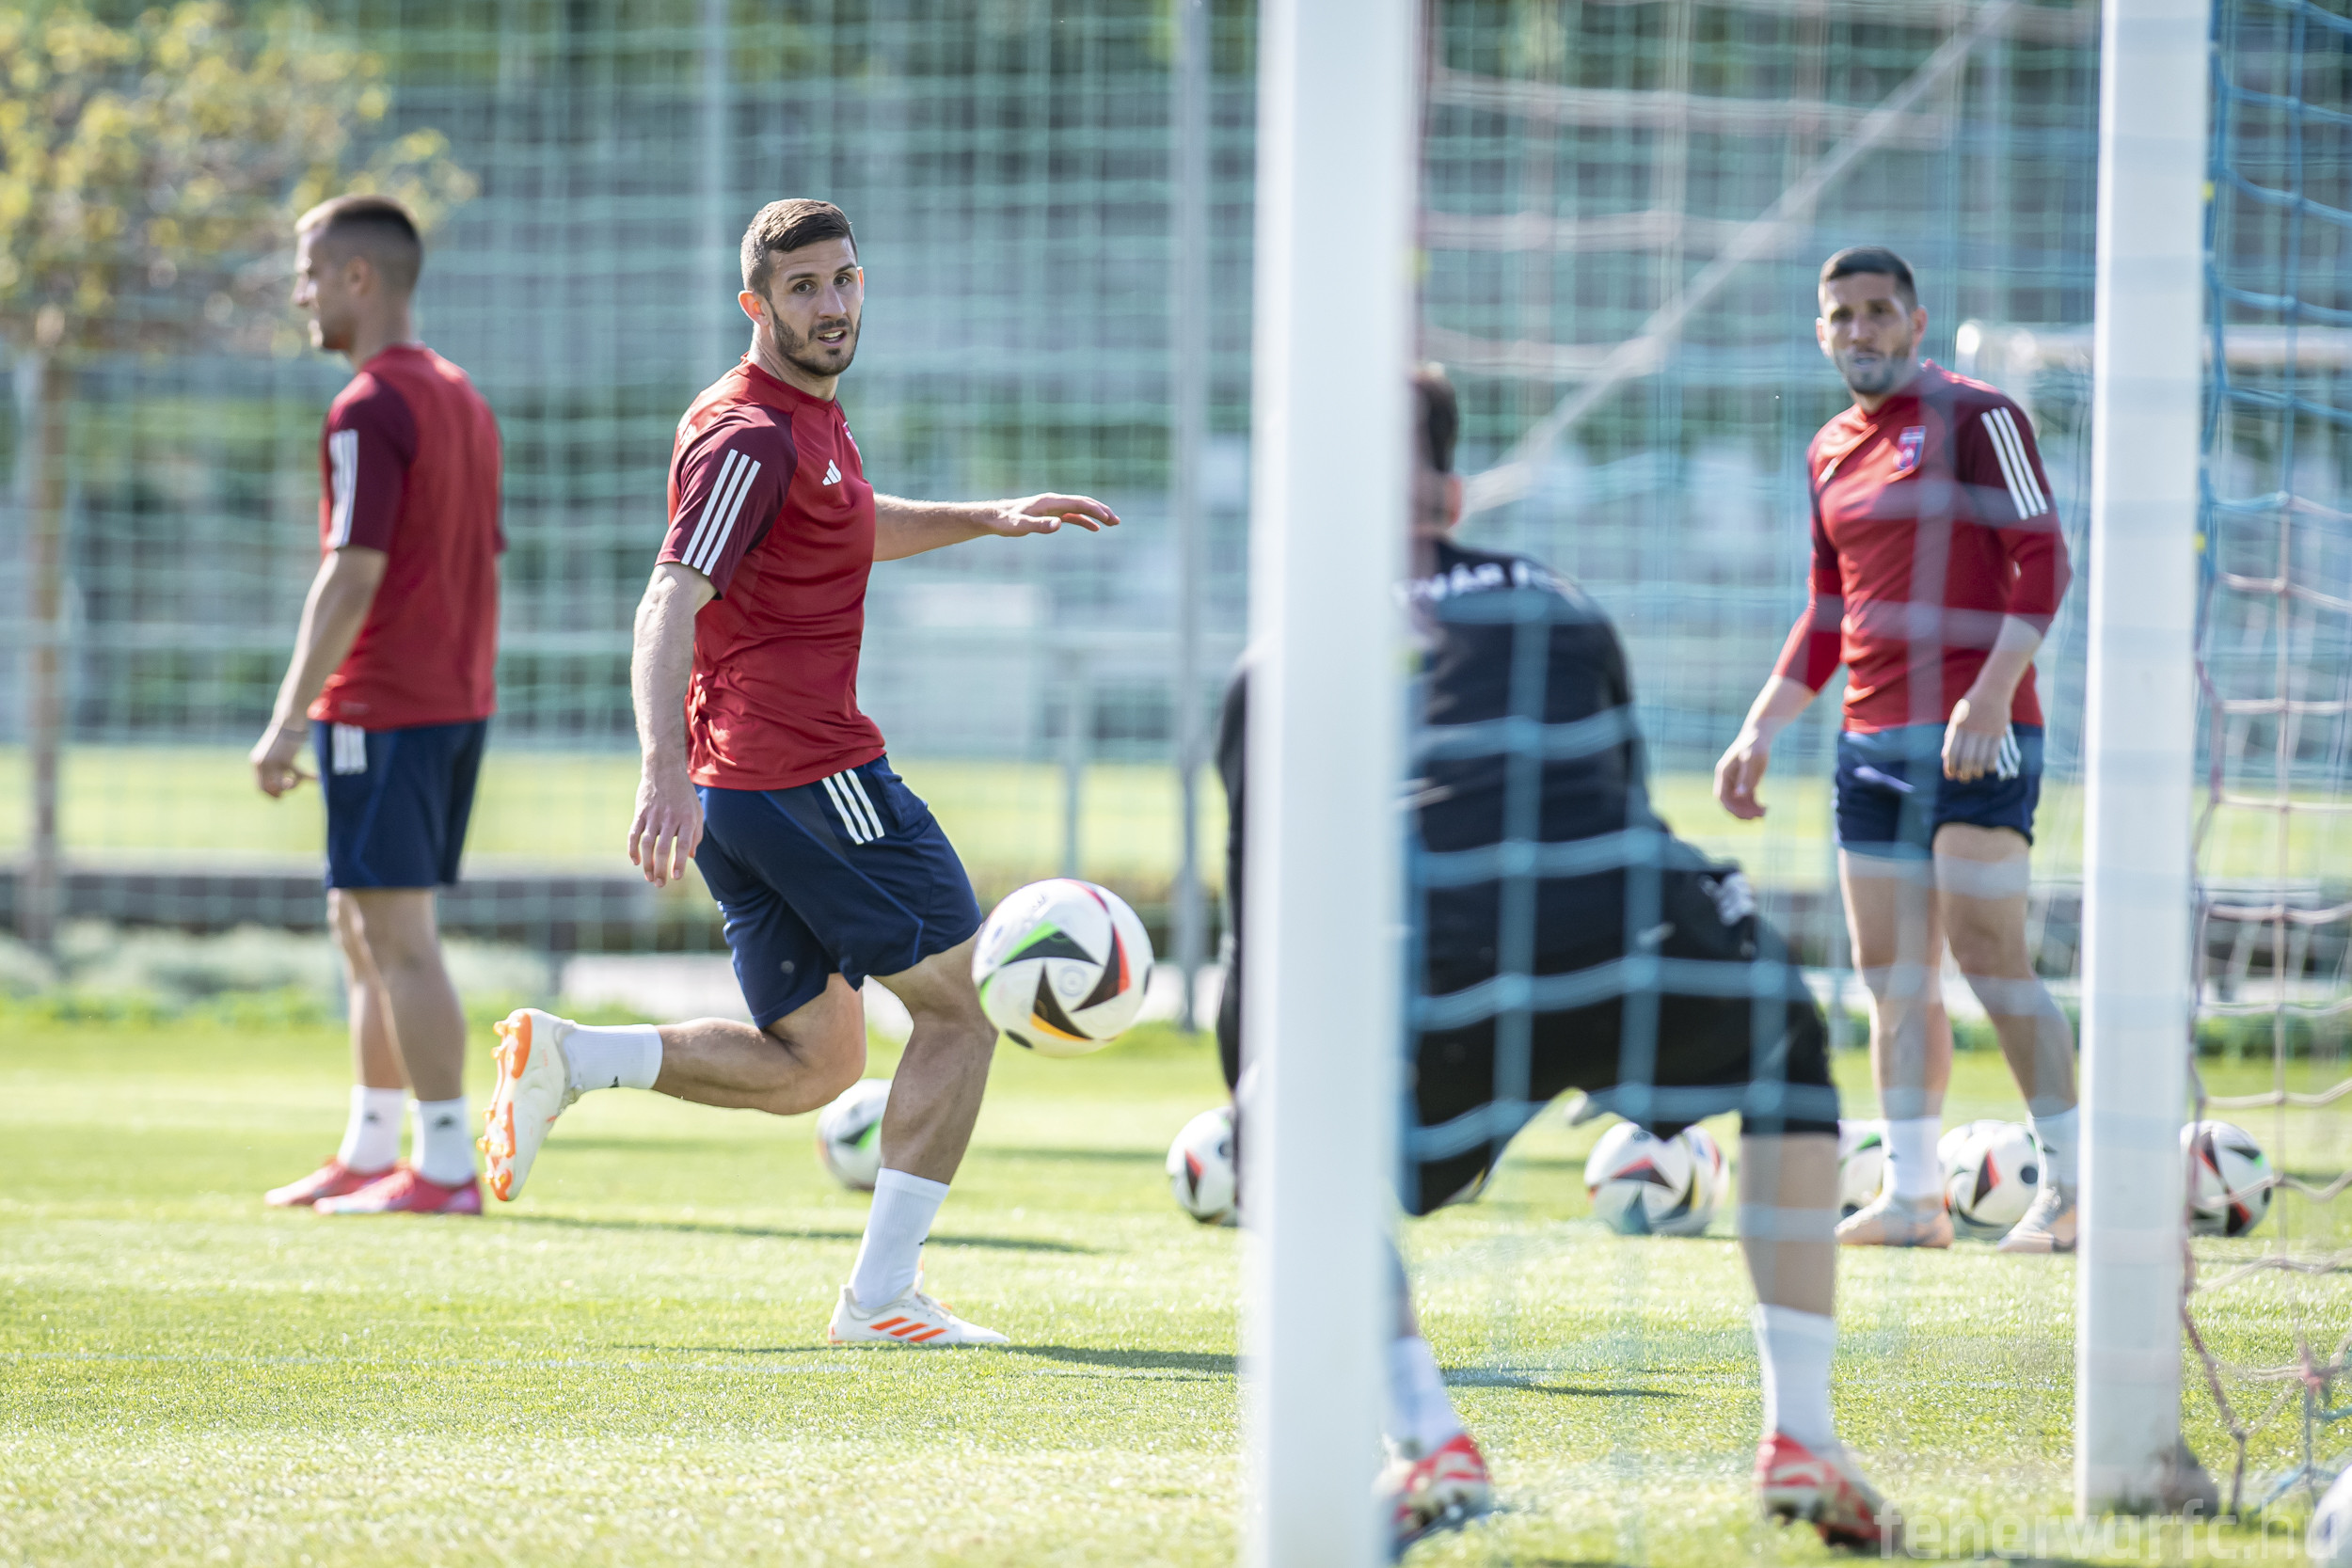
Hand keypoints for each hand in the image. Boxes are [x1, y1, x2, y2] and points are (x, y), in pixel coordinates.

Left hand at [249, 722, 312, 797]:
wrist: (288, 720)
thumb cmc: (284, 736)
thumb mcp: (274, 753)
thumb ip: (274, 766)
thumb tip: (282, 785)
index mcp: (257, 763)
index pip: (260, 786)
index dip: (270, 794)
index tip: (280, 796)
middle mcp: (262, 764)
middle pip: (270, 788)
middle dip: (281, 793)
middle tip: (290, 790)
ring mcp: (273, 762)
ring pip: (283, 785)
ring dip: (293, 786)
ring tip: (299, 780)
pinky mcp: (286, 759)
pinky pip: (297, 775)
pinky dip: (307, 777)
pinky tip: (316, 778)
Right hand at [629, 761, 703, 886]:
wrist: (665, 770)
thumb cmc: (684, 795)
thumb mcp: (697, 812)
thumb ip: (696, 835)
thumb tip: (691, 857)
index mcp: (687, 819)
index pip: (683, 845)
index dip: (679, 862)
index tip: (676, 877)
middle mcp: (670, 818)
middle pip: (663, 848)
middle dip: (660, 869)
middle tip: (659, 884)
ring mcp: (654, 815)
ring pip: (647, 844)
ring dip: (646, 863)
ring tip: (649, 877)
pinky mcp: (640, 813)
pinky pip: (634, 834)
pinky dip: (632, 849)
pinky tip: (635, 861)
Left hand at [982, 493, 1121, 537]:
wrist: (995, 517)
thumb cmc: (1007, 521)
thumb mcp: (1020, 526)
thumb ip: (1039, 526)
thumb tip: (1059, 525)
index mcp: (1051, 501)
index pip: (1078, 503)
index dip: (1095, 510)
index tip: (1108, 519)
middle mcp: (1055, 501)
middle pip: (1083, 502)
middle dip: (1102, 510)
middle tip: (1117, 521)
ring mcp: (1054, 507)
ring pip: (1081, 508)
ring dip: (1097, 514)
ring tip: (1113, 523)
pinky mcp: (1051, 514)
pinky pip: (1073, 516)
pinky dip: (1085, 520)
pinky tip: (1095, 528)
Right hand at [1713, 728, 1772, 819]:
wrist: (1760, 733)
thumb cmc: (1755, 744)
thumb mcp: (1752, 760)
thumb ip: (1746, 777)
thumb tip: (1740, 795)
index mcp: (1724, 773)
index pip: (1722, 797)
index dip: (1732, 808)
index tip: (1747, 816)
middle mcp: (1727, 779)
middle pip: (1730, 802)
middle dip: (1742, 812)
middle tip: (1759, 817)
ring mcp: (1735, 781)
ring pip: (1739, 802)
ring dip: (1749, 810)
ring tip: (1765, 813)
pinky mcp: (1745, 781)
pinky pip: (1746, 798)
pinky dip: (1754, 805)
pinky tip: (1765, 808)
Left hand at [1943, 690, 2011, 781]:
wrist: (1993, 689)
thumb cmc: (1972, 705)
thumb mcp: (1957, 716)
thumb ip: (1952, 735)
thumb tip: (1945, 756)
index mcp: (1958, 725)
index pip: (1952, 751)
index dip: (1950, 766)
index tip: (1950, 775)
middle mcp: (1971, 728)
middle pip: (1966, 757)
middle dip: (1964, 772)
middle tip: (1963, 779)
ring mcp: (1986, 730)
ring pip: (1981, 757)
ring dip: (1977, 770)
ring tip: (1975, 775)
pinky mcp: (1999, 731)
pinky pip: (1994, 752)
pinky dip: (1990, 764)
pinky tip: (1988, 770)